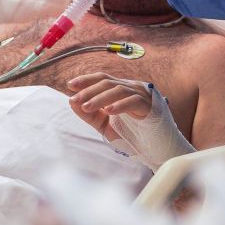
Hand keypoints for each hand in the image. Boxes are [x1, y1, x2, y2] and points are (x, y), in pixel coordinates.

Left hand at [66, 72, 194, 169]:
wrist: (154, 146)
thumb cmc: (130, 132)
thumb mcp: (104, 124)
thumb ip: (89, 114)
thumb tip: (72, 101)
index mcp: (121, 89)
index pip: (103, 78)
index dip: (86, 79)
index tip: (70, 85)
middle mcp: (131, 88)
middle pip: (108, 82)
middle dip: (89, 90)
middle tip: (75, 99)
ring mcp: (141, 95)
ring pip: (118, 90)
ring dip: (100, 98)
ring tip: (87, 107)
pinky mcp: (150, 106)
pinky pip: (133, 101)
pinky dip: (120, 105)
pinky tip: (108, 111)